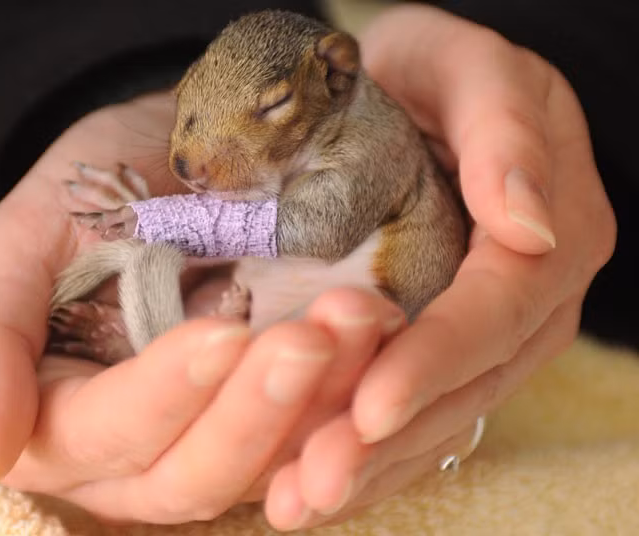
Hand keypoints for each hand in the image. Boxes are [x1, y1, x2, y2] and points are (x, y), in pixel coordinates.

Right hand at [0, 91, 405, 522]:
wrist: (170, 156)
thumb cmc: (90, 187)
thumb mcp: (24, 239)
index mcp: (61, 419)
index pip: (106, 433)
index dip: (163, 395)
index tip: (222, 332)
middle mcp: (135, 453)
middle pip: (191, 476)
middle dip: (255, 413)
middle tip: (313, 335)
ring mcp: (210, 438)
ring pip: (265, 469)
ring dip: (320, 408)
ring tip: (360, 325)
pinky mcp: (272, 417)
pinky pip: (316, 436)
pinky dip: (352, 400)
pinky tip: (380, 343)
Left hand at [262, 5, 615, 529]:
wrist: (421, 90)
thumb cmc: (439, 73)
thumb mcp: (470, 70)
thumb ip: (504, 136)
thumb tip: (530, 226)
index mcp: (550, 238)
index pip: (495, 313)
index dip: (434, 363)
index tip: (370, 408)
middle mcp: (528, 303)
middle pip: (464, 384)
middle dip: (387, 440)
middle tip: (311, 485)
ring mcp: (489, 335)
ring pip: (440, 414)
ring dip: (370, 465)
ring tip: (297, 504)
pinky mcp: (446, 349)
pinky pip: (417, 410)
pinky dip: (366, 452)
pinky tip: (310, 485)